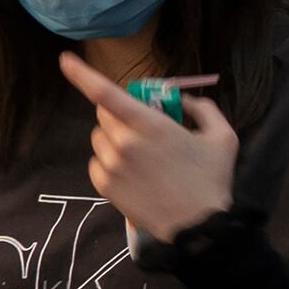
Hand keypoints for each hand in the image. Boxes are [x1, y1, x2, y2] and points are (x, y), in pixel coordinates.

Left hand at [63, 52, 238, 244]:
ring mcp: (111, 165)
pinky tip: (133, 173)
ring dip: (114, 138)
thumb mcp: (223, 137)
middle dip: (120, 113)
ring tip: (140, 156)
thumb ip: (204, 110)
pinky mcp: (104, 185)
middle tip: (143, 127)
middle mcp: (124, 142)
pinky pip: (97, 161)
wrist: (197, 228)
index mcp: (150, 125)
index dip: (82, 74)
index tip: (65, 60)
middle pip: (104, 113)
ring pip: (99, 138)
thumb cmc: (212, 180)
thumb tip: (184, 101)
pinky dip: (110, 161)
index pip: (106, 93)